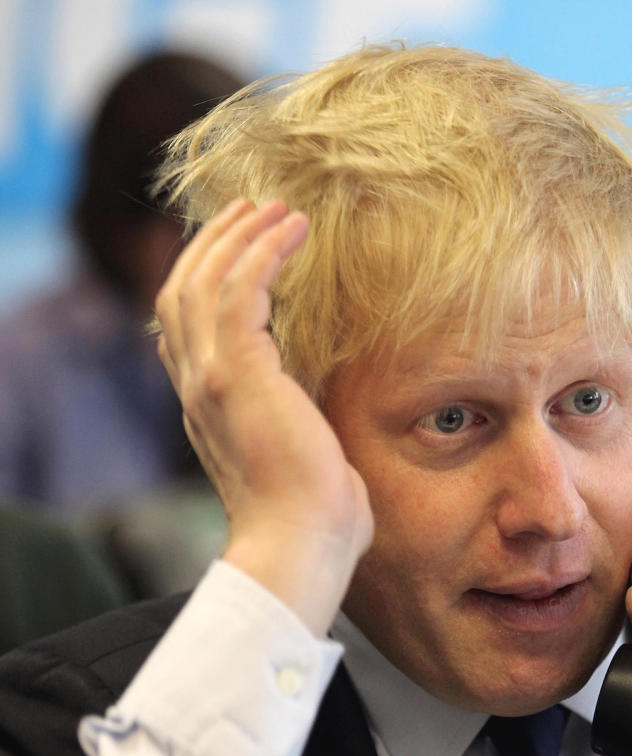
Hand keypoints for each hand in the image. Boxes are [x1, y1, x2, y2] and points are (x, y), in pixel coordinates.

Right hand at [155, 199, 372, 633]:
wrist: (301, 546)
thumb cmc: (315, 521)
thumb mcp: (302, 464)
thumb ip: (298, 433)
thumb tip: (326, 435)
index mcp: (207, 410)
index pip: (184, 329)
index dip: (205, 280)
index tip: (242, 250)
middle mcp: (197, 388)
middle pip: (182, 291)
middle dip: (216, 244)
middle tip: (254, 211)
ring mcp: (211, 378)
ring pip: (204, 279)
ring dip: (240, 236)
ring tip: (278, 209)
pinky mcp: (238, 371)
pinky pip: (240, 286)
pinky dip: (264, 249)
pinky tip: (295, 229)